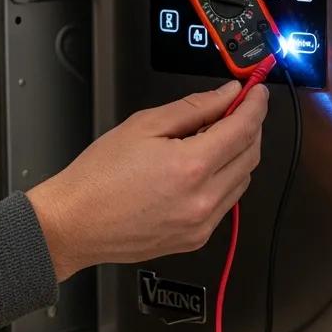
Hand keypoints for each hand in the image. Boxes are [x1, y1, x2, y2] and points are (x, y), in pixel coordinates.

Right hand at [27, 81, 267, 280]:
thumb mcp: (144, 125)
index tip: (257, 92)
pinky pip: (226, 204)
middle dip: (250, 128)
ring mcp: (201, 224)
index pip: (243, 129)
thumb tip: (226, 96)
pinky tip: (202, 169)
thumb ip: (194, 108)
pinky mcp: (195, 239)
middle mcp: (202, 199)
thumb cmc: (98, 178)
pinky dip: (224, 181)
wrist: (74, 224)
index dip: (255, 106)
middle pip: (250, 155)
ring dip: (238, 155)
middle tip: (237, 109)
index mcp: (191, 167)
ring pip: (242, 181)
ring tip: (212, 139)